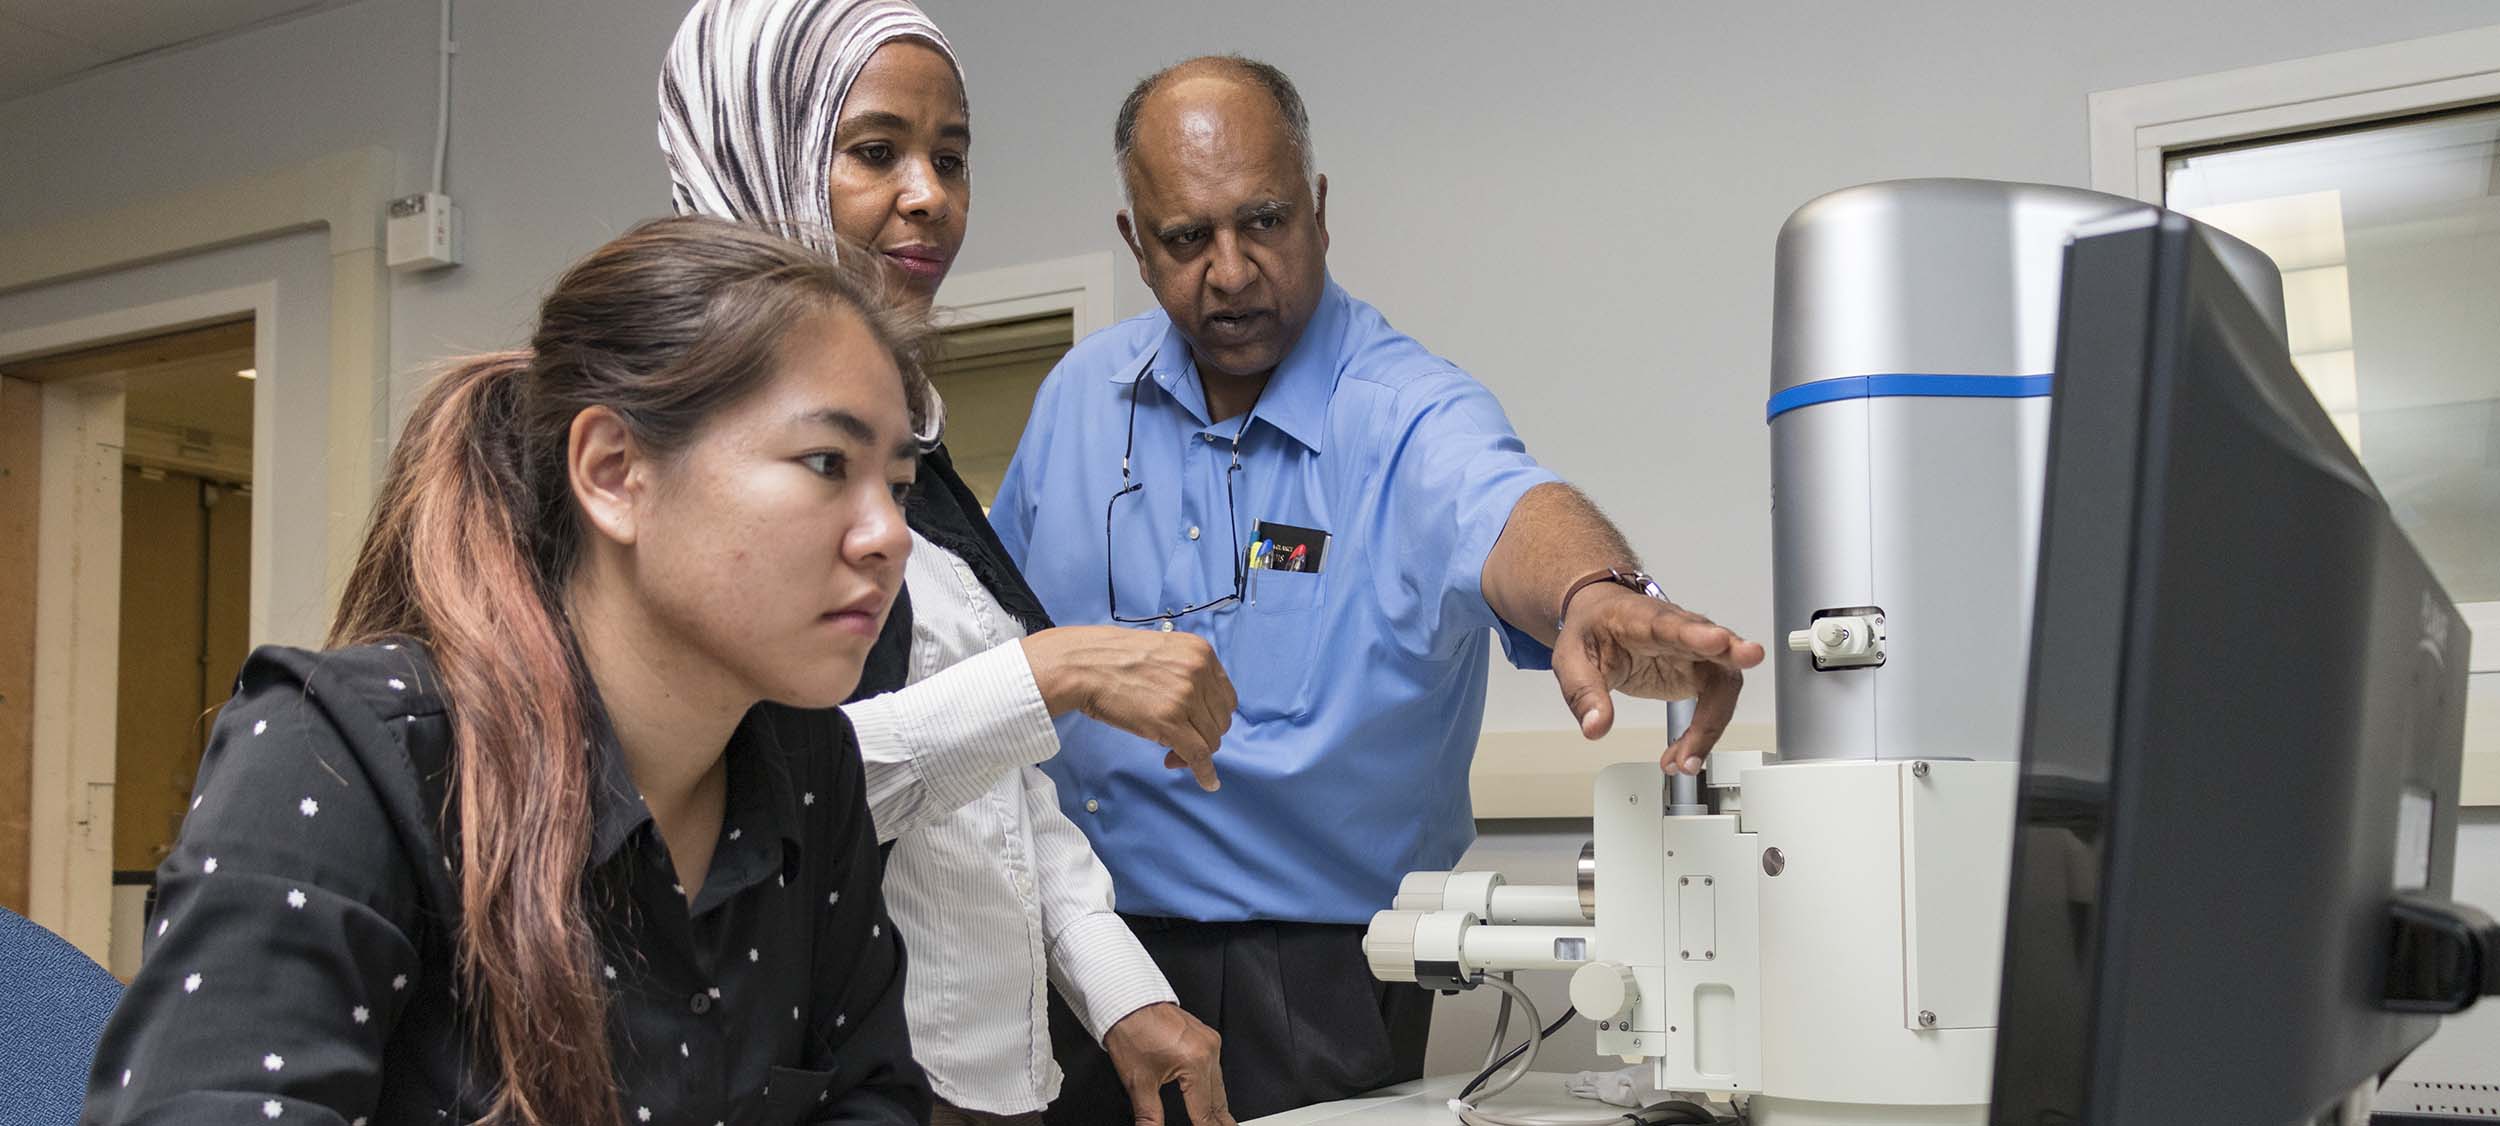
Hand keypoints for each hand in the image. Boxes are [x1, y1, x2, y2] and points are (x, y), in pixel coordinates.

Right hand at [1021, 627, 1236, 789]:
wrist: (1082, 665)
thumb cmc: (1113, 660)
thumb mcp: (1163, 653)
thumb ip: (1187, 674)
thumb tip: (1198, 711)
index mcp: (1201, 652)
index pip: (1226, 698)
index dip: (1213, 718)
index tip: (1197, 727)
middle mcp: (1199, 672)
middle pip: (1221, 721)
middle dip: (1204, 736)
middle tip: (1179, 743)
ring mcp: (1185, 697)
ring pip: (1211, 740)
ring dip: (1196, 753)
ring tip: (1170, 753)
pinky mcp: (1169, 721)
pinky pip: (1199, 755)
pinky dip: (1206, 772)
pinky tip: (1207, 782)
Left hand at [1103, 1002, 1231, 1125]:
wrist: (1127, 1003)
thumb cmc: (1131, 1033)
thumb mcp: (1139, 1083)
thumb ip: (1149, 1116)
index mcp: (1194, 1063)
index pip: (1205, 1111)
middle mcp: (1208, 1051)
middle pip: (1219, 1100)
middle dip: (1221, 1121)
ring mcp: (1210, 1041)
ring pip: (1220, 1084)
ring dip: (1219, 1106)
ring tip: (1220, 1123)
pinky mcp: (1206, 1037)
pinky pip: (1216, 1068)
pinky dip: (1214, 1086)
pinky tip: (1212, 1098)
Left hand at [1551, 585, 1765, 774]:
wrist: (1601, 621)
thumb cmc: (1592, 631)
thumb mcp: (1571, 659)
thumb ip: (1584, 693)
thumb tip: (1595, 727)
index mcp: (1641, 619)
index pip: (1671, 624)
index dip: (1697, 633)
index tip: (1718, 640)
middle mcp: (1678, 631)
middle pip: (1714, 643)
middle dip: (1735, 654)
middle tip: (1751, 657)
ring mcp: (1694, 652)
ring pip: (1722, 684)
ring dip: (1710, 726)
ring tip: (1685, 761)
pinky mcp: (1700, 673)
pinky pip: (1715, 705)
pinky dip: (1703, 735)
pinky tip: (1684, 756)